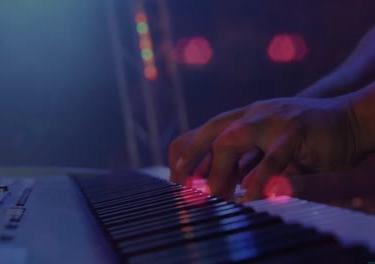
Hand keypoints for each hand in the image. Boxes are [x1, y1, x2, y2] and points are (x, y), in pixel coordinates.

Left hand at [169, 96, 361, 200]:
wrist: (350, 119)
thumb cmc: (306, 139)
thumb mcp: (268, 147)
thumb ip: (243, 162)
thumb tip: (214, 185)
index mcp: (245, 117)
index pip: (206, 132)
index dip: (188, 154)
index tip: (178, 180)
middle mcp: (253, 114)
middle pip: (211, 131)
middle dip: (192, 160)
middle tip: (186, 190)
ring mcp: (272, 118)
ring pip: (231, 139)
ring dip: (218, 171)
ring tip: (211, 197)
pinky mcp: (296, 131)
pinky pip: (271, 158)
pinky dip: (258, 179)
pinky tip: (249, 198)